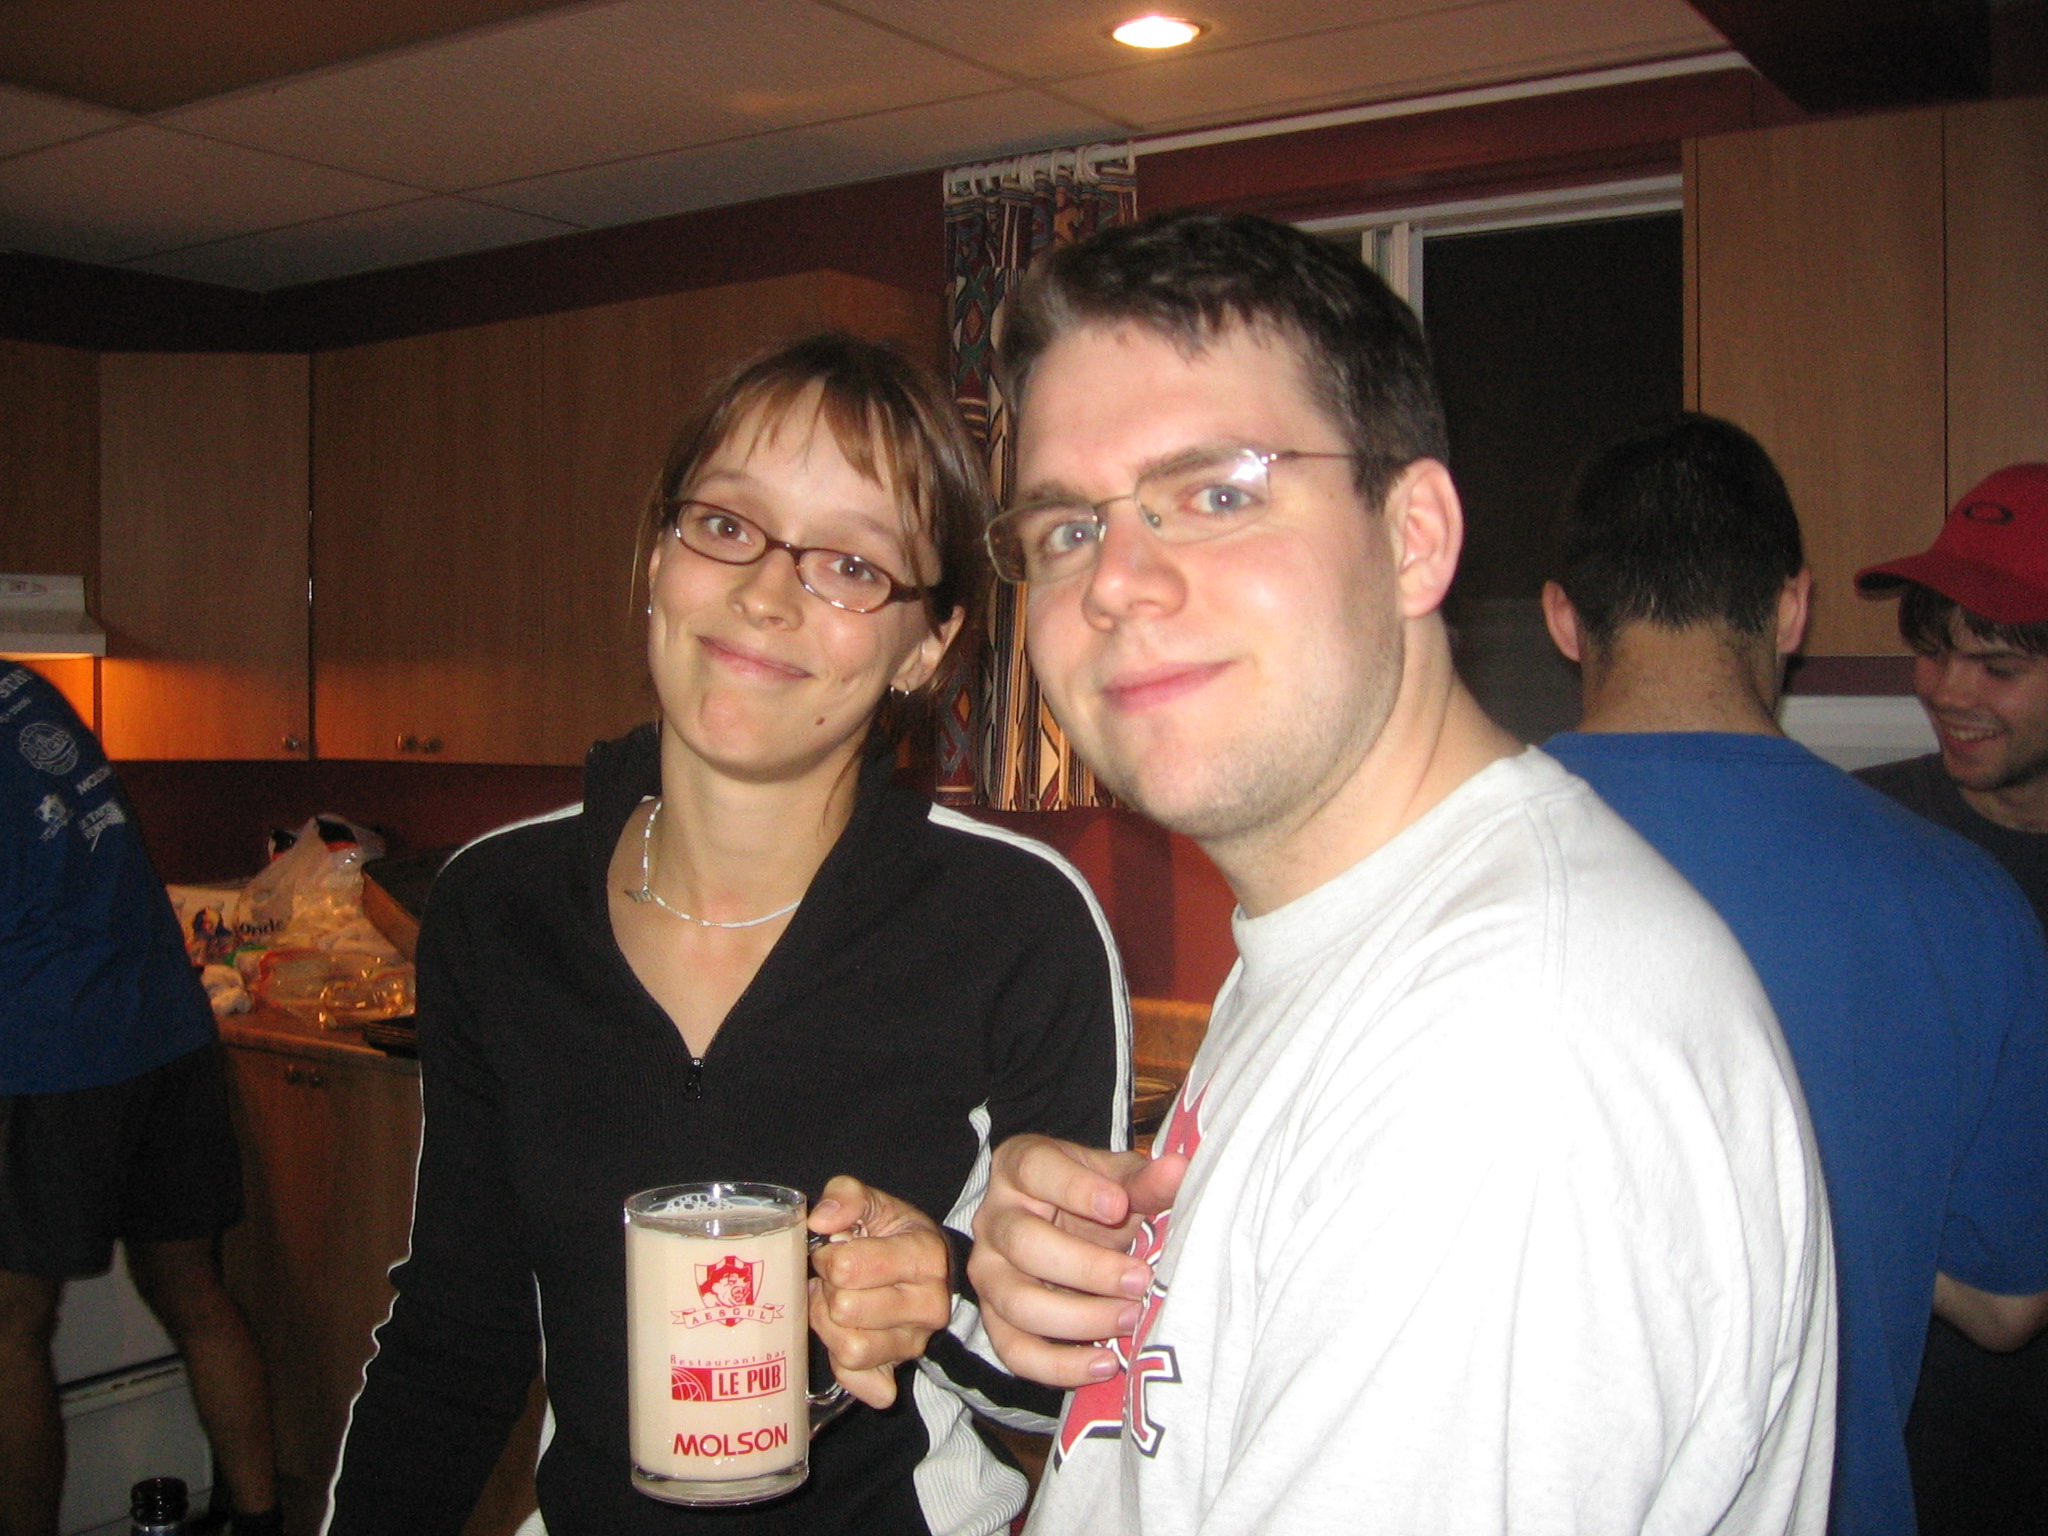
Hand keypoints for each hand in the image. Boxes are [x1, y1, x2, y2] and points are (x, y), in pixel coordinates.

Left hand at [807, 1175, 952, 1407]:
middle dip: (828, 1290)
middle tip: (834, 1280)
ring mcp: (915, 1344)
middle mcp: (929, 1305)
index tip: (836, 1250)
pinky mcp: (899, 1373)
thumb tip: (821, 1222)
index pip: (848, 1268)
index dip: (829, 1257)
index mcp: (925, 1257)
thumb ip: (846, 1196)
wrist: (924, 1270)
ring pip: (849, 1349)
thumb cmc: (893, 1235)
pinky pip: (860, 1385)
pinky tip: (843, 1338)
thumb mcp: (875, 1203)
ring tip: (835, 1304)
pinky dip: (841, 1368)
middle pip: (845, 1309)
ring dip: (828, 1325)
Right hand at [967, 1135, 1188, 1388]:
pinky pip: (1014, 1351)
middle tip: (1140, 1280)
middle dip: (1088, 1268)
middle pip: (1024, 1243)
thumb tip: (1179, 1170)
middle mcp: (993, 1218)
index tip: (1119, 1207)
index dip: (1075, 1189)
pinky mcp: (994, 1319)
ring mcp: (988, 1272)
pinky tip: (1105, 1363)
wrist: (1072, 1230)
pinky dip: (1059, 1366)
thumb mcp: (1119, 1181)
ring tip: (1130, 1320)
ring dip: (1079, 1319)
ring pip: (1017, 1302)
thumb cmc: (1096, 1199)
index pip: (1034, 1169)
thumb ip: (1144, 1182)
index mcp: (1019, 1167)